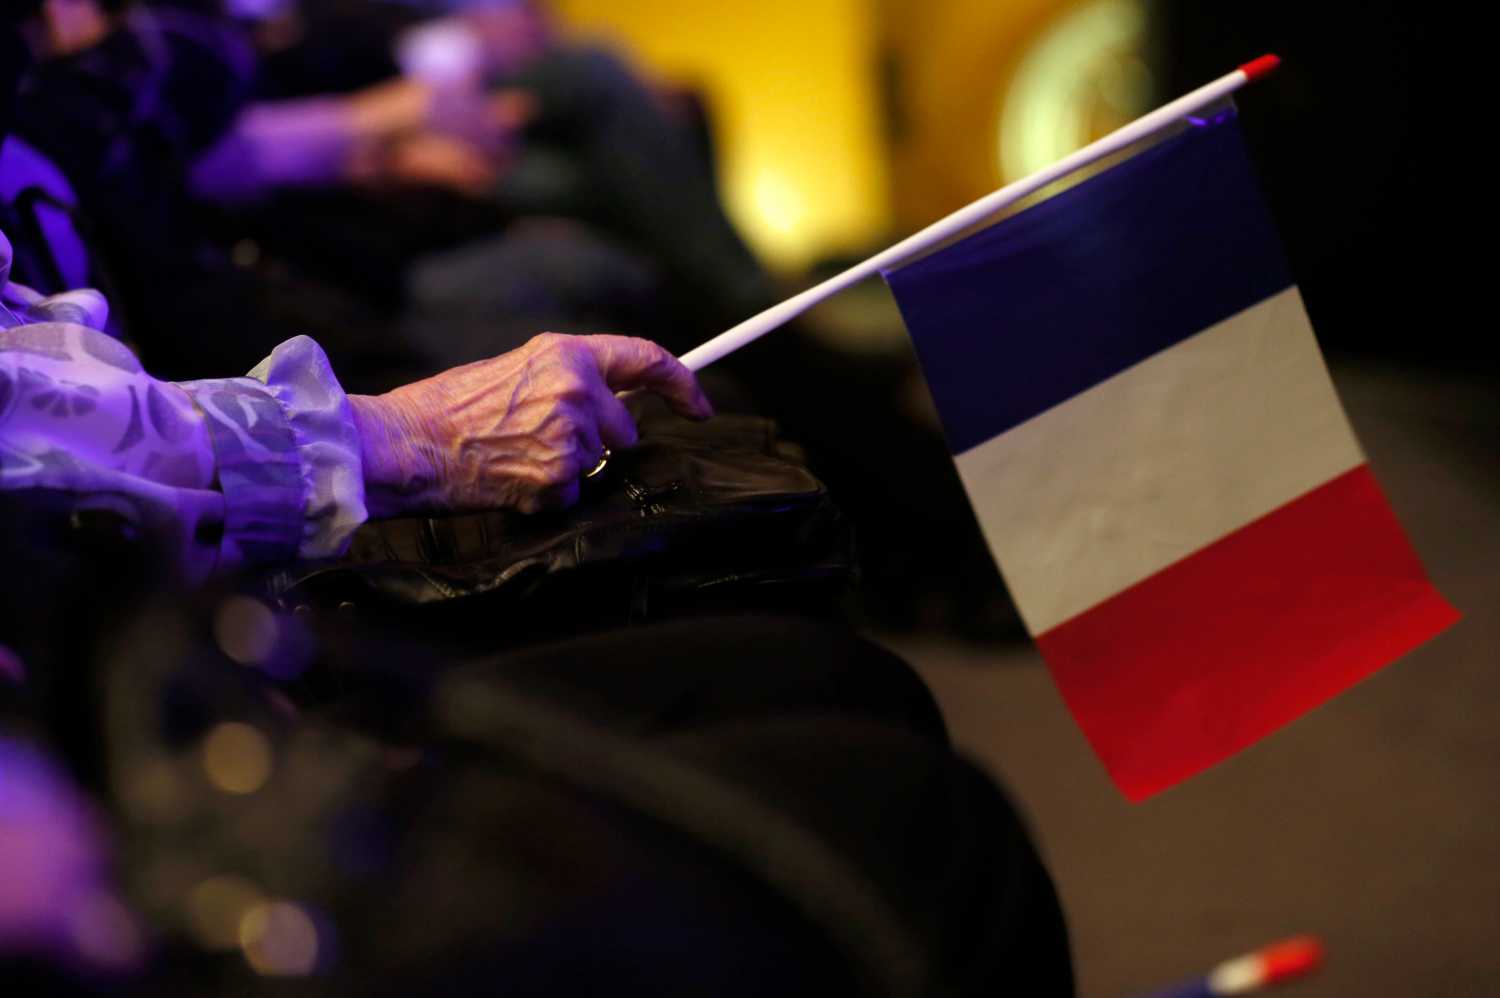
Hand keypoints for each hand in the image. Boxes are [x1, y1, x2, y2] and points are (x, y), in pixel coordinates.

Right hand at [349, 334, 711, 516]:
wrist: (407, 442)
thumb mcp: (517, 372)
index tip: (699, 406)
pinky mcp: (559, 477)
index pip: (647, 359)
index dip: (682, 384)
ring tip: (513, 455)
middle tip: (537, 438)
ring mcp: (570, 435)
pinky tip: (509, 478)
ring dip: (565, 469)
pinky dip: (547, 496)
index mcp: (566, 354)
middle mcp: (576, 389)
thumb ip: (568, 381)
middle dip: (596, 441)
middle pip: (623, 429)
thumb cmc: (450, 409)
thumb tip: (611, 404)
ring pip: (597, 463)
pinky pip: (573, 494)